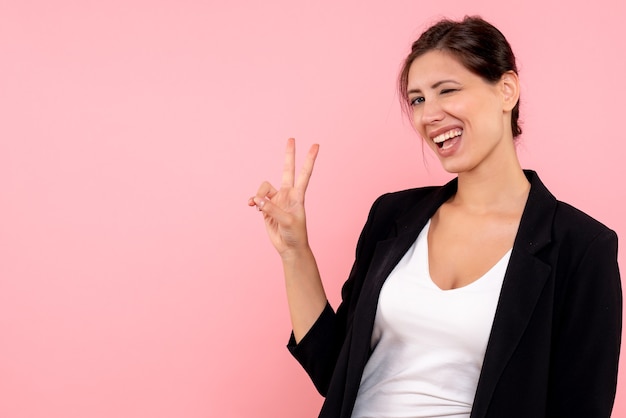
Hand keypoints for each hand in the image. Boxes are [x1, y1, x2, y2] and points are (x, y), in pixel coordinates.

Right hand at [248, 138, 319, 256]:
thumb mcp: (287, 221)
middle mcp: (287, 194)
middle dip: (289, 154)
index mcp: (298, 195)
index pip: (304, 173)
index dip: (309, 159)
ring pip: (264, 188)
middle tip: (292, 138)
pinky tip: (252, 206)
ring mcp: (277, 200)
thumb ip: (272, 208)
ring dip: (259, 194)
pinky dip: (253, 201)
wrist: (289, 247)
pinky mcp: (267, 208)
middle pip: (287, 169)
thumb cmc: (295, 234)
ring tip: (257, 206)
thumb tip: (257, 199)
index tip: (316, 145)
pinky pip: (257, 199)